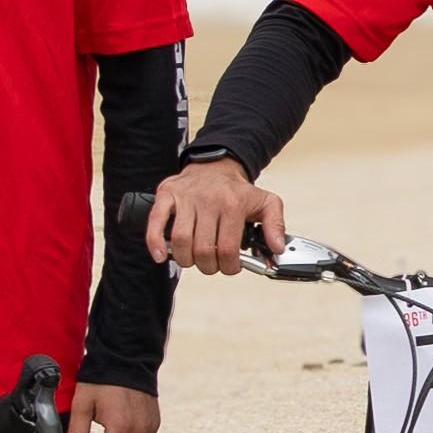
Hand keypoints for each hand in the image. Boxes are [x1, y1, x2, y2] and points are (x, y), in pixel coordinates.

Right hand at [145, 157, 280, 273]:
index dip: (229, 266)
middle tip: (212, 264)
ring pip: (180, 241)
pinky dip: (155, 242)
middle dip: (208, 266)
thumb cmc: (238, 191)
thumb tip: (277, 248)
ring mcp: (186, 197)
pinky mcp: (167, 195)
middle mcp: (208, 199)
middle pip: (202, 249)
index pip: (227, 248)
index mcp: (233, 203)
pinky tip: (161, 255)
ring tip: (194, 259)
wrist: (215, 166)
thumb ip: (276, 225)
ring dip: (186, 260)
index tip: (230, 266)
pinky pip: (156, 221)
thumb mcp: (266, 203)